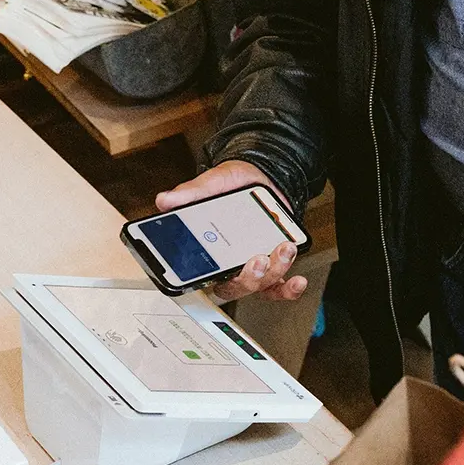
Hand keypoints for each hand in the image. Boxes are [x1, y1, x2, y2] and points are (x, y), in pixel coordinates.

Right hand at [155, 160, 308, 302]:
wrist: (260, 175)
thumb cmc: (232, 185)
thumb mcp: (211, 184)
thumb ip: (190, 193)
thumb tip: (164, 201)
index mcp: (208, 252)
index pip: (200, 276)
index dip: (203, 282)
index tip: (211, 275)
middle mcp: (230, 265)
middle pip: (235, 287)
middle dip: (248, 278)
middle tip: (256, 260)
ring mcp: (253, 267)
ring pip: (260, 285)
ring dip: (274, 272)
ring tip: (284, 248)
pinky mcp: (274, 264)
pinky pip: (280, 286)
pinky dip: (290, 289)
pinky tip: (298, 280)